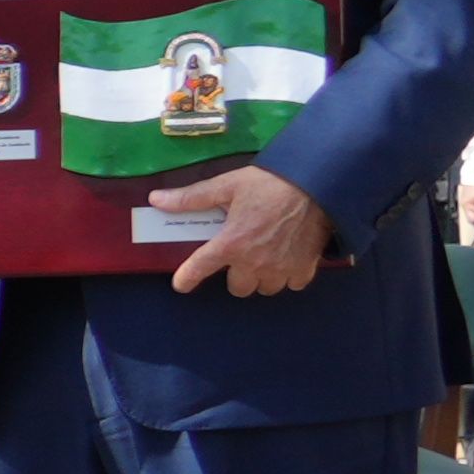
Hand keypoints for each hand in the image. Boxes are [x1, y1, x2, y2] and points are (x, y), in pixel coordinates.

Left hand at [151, 163, 334, 297]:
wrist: (318, 184)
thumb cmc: (269, 184)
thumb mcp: (228, 185)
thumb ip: (192, 198)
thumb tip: (156, 199)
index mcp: (231, 243)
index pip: (200, 268)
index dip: (187, 278)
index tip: (181, 284)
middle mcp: (253, 262)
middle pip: (238, 287)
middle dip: (236, 275)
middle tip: (240, 256)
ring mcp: (280, 269)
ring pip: (264, 288)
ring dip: (261, 277)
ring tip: (264, 257)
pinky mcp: (304, 268)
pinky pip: (291, 284)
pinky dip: (287, 276)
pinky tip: (287, 259)